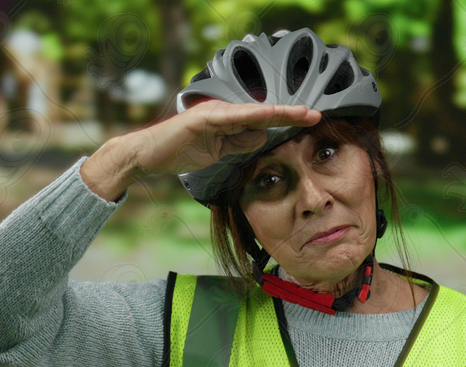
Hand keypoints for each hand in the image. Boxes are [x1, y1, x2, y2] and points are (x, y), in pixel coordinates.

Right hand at [81, 101, 321, 201]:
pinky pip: (230, 117)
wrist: (149, 155)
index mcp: (229, 121)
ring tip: (301, 113)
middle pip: (264, 113)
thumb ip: (240, 144)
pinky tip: (267, 116)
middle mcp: (224, 112)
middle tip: (316, 113)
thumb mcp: (219, 153)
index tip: (311, 120)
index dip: (287, 119)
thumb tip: (262, 138)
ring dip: (277, 113)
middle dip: (291, 113)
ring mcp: (213, 113)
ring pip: (252, 112)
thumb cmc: (181, 152)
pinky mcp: (201, 118)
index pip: (264, 120)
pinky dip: (249, 116)